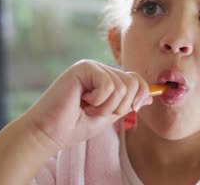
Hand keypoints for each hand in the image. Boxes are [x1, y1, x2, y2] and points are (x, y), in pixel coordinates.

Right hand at [23, 59, 151, 151]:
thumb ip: (127, 104)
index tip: (131, 109)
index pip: (136, 79)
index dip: (140, 95)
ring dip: (106, 107)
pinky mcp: (82, 68)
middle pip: (133, 82)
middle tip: (97, 111)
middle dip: (120, 106)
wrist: (49, 133)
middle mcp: (100, 69)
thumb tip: (150, 96)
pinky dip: (98, 100)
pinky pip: (108, 84)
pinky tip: (81, 101)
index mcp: (107, 78)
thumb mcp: (109, 115)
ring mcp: (91, 67)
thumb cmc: (75, 126)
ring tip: (87, 108)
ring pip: (122, 86)